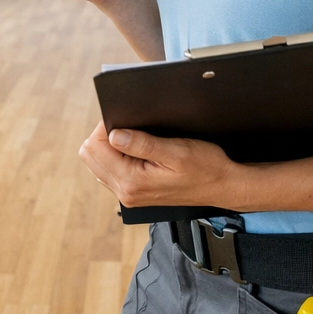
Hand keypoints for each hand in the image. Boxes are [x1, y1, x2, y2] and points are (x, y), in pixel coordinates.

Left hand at [78, 121, 249, 209]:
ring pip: (97, 163)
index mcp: (132, 181)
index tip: (127, 118)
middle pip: (90, 156)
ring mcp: (128, 194)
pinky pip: (110, 171)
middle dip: (104, 136)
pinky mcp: (134, 192)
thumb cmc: (206, 168)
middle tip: (130, 127)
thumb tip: (114, 135)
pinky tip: (136, 151)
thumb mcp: (177, 151)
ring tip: (136, 138)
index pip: (96, 148)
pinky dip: (117, 156)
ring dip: (109, 146)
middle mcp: (125, 192)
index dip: (107, 126)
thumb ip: (142, 144)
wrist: (222, 186)